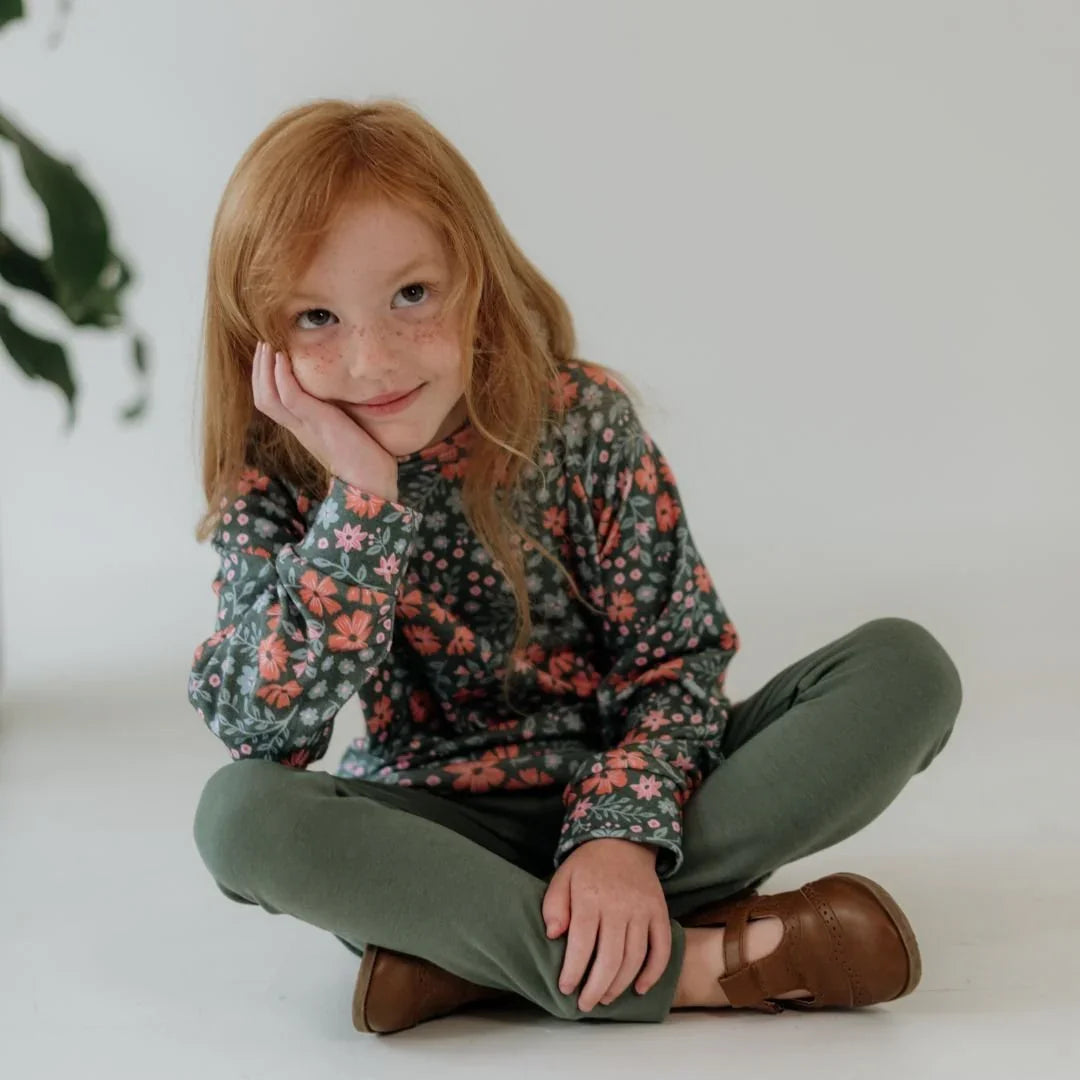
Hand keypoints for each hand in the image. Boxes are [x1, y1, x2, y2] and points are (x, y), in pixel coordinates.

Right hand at [251, 340, 399, 501]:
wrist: (372, 483)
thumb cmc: (365, 458)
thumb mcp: (344, 430)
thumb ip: (336, 415)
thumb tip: (343, 397)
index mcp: (303, 429)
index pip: (271, 403)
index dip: (264, 379)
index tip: (268, 356)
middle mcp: (299, 428)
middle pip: (263, 398)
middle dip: (258, 370)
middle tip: (262, 345)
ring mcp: (306, 426)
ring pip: (268, 397)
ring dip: (264, 369)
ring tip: (267, 346)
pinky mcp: (319, 422)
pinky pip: (290, 397)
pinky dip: (282, 377)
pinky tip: (283, 358)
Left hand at [541, 837, 670, 1011]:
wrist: (624, 841)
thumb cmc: (588, 865)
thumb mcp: (562, 877)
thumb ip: (554, 905)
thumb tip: (554, 935)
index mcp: (590, 896)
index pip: (582, 943)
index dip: (573, 971)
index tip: (566, 989)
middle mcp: (619, 905)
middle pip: (610, 958)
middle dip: (596, 988)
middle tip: (585, 1004)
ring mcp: (642, 910)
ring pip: (635, 958)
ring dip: (620, 985)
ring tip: (605, 998)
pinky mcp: (660, 912)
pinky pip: (662, 948)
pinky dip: (654, 972)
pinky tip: (640, 988)